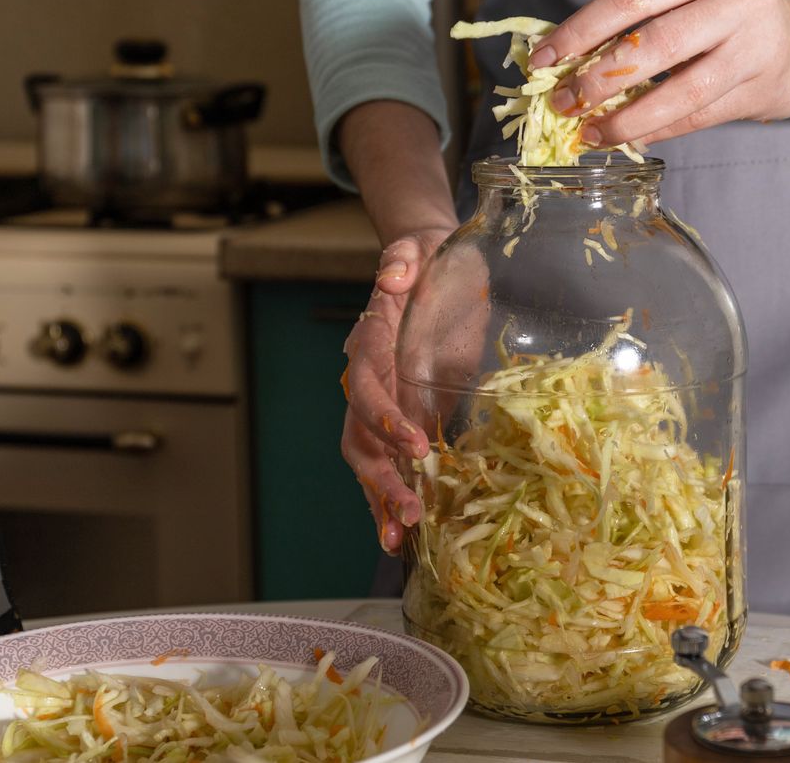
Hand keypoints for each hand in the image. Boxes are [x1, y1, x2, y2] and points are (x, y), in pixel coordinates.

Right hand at [342, 226, 453, 553]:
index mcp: (370, 344)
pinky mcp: (400, 419)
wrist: (430, 267)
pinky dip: (393, 499)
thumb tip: (393, 275)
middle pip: (359, 438)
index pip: (369, 387)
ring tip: (399, 540)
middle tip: (408, 513)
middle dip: (381, 478)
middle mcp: (367, 380)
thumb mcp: (418, 249)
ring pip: (368, 461)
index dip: (385, 417)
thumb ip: (403, 259)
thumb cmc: (427, 260)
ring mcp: (380, 405)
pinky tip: (406, 535)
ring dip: (382, 500)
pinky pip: (389, 464)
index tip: (416, 442)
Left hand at [529, 0, 789, 146]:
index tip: (543, 59)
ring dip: (626, 117)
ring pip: (679, 90)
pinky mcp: (760, 90)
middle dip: (597, 78)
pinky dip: (655, 130)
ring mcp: (755, 47)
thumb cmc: (734, 19)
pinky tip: (628, 138)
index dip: (580, 31)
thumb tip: (563, 60)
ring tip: (590, 133)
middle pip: (653, 43)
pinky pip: (695, 117)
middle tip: (562, 103)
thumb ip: (640, 21)